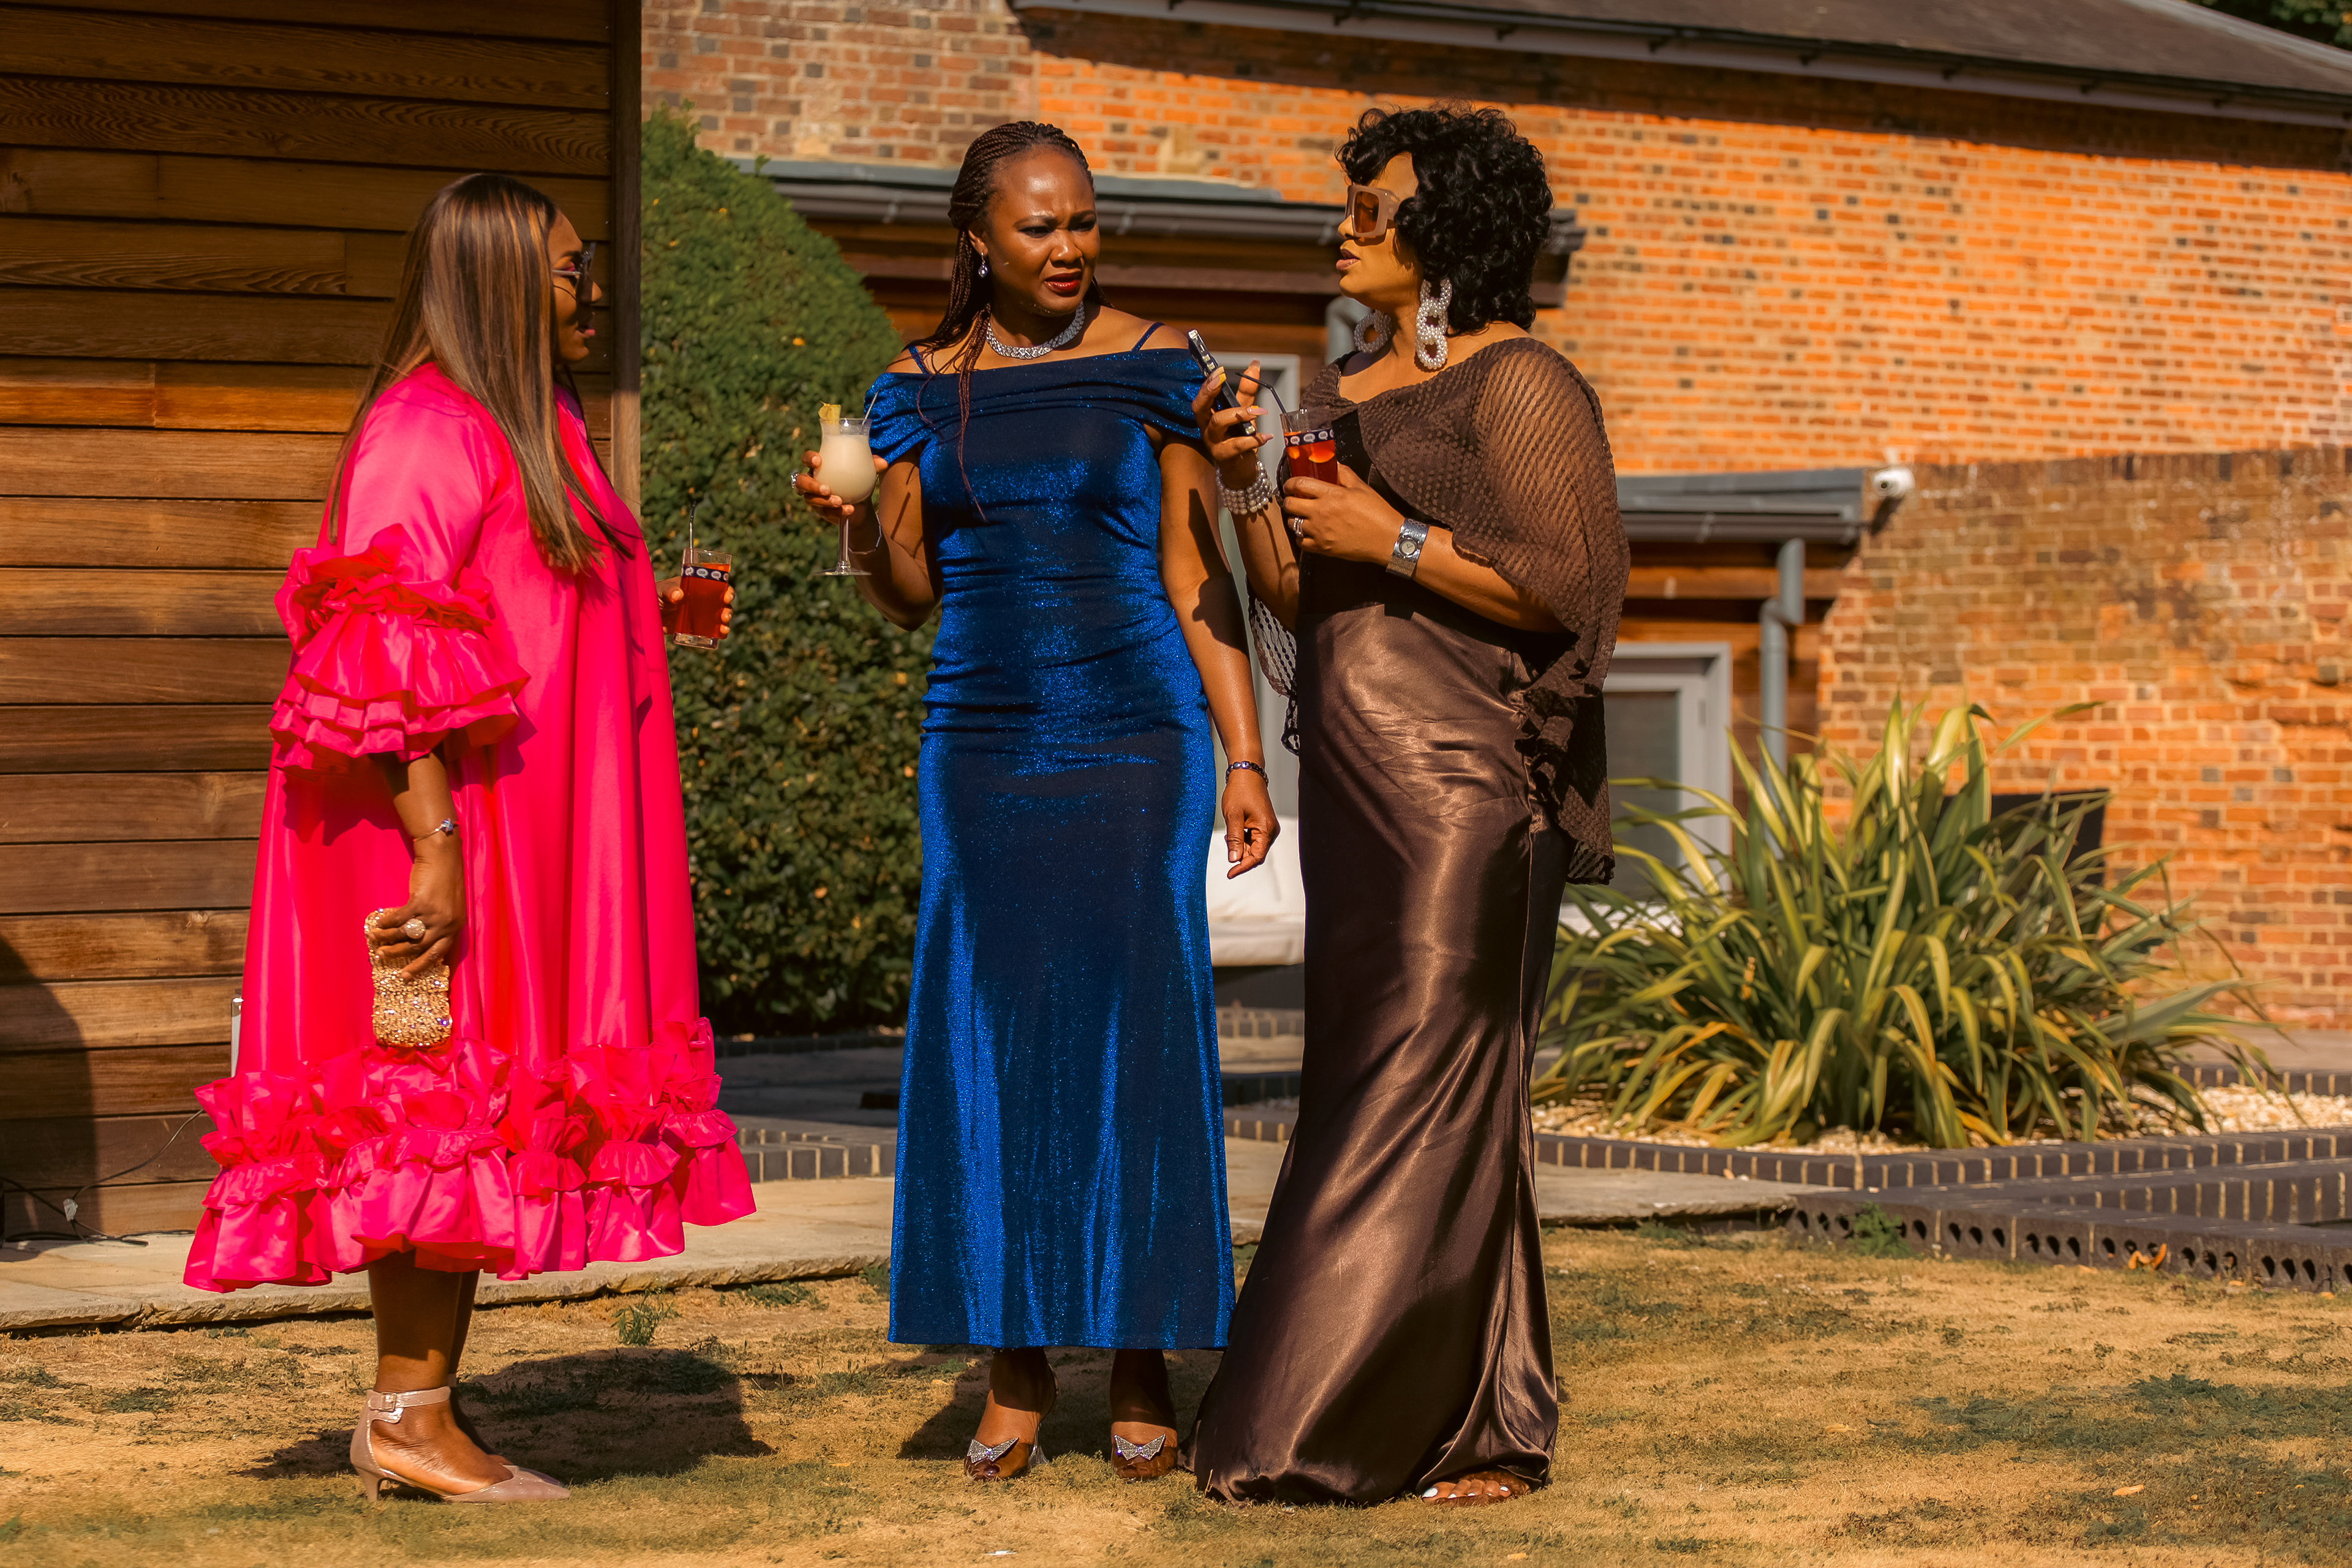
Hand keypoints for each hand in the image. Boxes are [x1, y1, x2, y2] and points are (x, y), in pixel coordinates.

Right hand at [370, 836, 463, 978]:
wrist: (442, 858)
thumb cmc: (443, 882)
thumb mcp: (447, 908)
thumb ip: (437, 925)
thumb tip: (416, 941)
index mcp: (455, 928)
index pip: (437, 954)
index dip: (420, 966)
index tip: (405, 976)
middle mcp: (446, 924)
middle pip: (419, 947)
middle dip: (398, 954)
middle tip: (382, 957)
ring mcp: (434, 914)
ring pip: (406, 934)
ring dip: (387, 937)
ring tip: (374, 938)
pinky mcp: (420, 903)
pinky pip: (399, 919)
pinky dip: (387, 922)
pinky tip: (378, 923)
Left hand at [657, 576, 733, 639]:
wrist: (644, 613)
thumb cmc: (653, 595)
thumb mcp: (660, 590)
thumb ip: (669, 590)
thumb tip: (679, 595)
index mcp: (697, 586)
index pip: (717, 586)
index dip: (726, 591)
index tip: (727, 597)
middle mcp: (702, 600)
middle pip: (722, 604)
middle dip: (727, 609)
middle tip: (724, 616)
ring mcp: (699, 615)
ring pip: (719, 617)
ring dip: (725, 622)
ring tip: (723, 627)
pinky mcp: (695, 628)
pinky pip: (712, 631)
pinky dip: (719, 633)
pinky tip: (721, 635)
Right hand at [794, 451, 885, 526]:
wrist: (861, 504)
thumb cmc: (858, 481)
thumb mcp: (865, 472)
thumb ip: (872, 465)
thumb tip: (883, 463)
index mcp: (820, 467)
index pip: (807, 459)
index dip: (809, 458)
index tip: (818, 460)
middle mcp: (812, 481)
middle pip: (801, 482)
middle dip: (811, 485)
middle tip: (827, 488)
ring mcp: (815, 498)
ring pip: (811, 499)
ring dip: (824, 501)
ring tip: (839, 501)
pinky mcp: (822, 512)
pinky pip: (827, 513)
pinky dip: (838, 512)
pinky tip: (850, 510)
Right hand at [1188, 361, 1274, 492]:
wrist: (1241, 470)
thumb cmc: (1239, 439)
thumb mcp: (1244, 412)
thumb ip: (1247, 391)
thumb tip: (1254, 364)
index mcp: (1208, 416)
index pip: (1201, 397)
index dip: (1207, 384)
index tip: (1218, 370)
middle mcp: (1206, 428)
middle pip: (1199, 408)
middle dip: (1209, 392)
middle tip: (1223, 379)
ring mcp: (1213, 443)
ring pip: (1218, 423)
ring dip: (1239, 414)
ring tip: (1259, 411)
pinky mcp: (1224, 457)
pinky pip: (1237, 445)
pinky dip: (1254, 439)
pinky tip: (1267, 436)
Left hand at [1221, 768, 1278, 878]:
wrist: (1247, 774)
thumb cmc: (1240, 792)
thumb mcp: (1233, 816)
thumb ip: (1234, 840)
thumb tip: (1234, 860)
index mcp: (1266, 829)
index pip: (1256, 857)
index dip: (1243, 867)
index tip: (1230, 874)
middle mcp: (1271, 830)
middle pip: (1255, 853)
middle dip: (1239, 854)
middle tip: (1226, 842)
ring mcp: (1268, 828)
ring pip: (1253, 847)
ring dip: (1239, 846)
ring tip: (1229, 833)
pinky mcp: (1263, 825)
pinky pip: (1253, 839)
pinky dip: (1242, 839)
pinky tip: (1234, 831)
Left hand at [1284, 465, 1405, 564]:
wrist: (1387, 539)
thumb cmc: (1377, 513)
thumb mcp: (1361, 487)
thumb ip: (1343, 473)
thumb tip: (1332, 464)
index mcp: (1331, 495)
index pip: (1299, 484)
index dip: (1290, 483)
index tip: (1291, 485)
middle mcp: (1321, 513)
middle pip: (1290, 504)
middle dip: (1289, 500)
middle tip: (1294, 499)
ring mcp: (1320, 532)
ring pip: (1293, 523)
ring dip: (1295, 518)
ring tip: (1303, 516)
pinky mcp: (1323, 548)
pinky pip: (1301, 542)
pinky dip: (1301, 537)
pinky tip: (1308, 532)